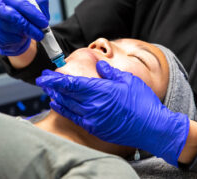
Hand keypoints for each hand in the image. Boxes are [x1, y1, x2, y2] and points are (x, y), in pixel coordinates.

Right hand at [0, 0, 49, 55]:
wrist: (7, 22)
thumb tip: (43, 14)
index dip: (33, 13)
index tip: (43, 21)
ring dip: (25, 34)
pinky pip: (9, 41)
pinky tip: (20, 36)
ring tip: (30, 32)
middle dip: (29, 26)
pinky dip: (18, 40)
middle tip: (40, 32)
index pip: (19, 2)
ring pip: (12, 31)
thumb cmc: (19, 8)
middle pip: (13, 17)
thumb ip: (39, 1)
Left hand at [36, 60, 189, 165]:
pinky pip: (74, 117)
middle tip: (43, 79)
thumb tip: (99, 67)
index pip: (71, 83)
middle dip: (52, 85)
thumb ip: (110, 73)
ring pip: (67, 105)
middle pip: (66, 94)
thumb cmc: (143, 102)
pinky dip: (64, 109)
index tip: (44, 75)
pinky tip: (58, 104)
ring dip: (56, 96)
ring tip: (49, 89)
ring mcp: (93, 118)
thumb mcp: (128, 80)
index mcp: (101, 90)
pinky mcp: (95, 128)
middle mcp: (93, 105)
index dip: (55, 79)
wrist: (153, 128)